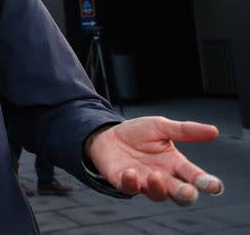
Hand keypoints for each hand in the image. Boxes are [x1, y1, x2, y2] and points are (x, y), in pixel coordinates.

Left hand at [86, 116, 223, 205]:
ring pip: (158, 196)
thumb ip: (184, 130)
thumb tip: (215, 131)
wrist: (107, 134)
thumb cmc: (138, 133)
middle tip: (188, 191)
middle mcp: (164, 178)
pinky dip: (131, 183)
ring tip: (155, 175)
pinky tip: (131, 173)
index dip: (206, 183)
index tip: (214, 186)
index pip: (196, 177)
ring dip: (158, 188)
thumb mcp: (161, 127)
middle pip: (181, 195)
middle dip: (186, 195)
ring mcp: (144, 183)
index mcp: (176, 164)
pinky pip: (130, 189)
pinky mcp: (124, 183)